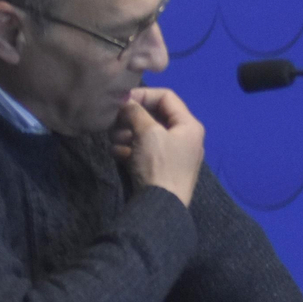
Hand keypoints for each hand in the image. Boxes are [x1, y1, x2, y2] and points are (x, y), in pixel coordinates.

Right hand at [112, 87, 204, 206]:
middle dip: (132, 118)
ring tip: (114, 140)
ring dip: (127, 134)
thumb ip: (136, 112)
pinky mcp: (161, 169)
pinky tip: (118, 154)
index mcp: (189, 125)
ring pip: (147, 134)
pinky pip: (144, 152)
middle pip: (155, 116)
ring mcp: (173, 155)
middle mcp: (185, 137)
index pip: (166, 97)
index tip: (122, 101)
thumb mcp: (147, 132)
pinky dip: (130, 150)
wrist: (161, 206)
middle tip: (114, 122)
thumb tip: (126, 102)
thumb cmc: (159, 164)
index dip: (143, 95)